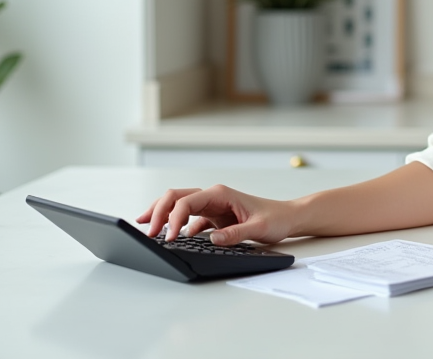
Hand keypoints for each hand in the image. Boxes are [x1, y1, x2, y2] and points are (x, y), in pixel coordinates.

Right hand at [136, 185, 294, 244]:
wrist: (287, 217)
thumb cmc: (275, 218)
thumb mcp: (258, 228)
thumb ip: (235, 234)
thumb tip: (213, 239)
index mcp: (220, 194)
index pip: (187, 201)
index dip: (173, 218)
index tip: (167, 237)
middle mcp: (212, 196)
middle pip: (176, 197)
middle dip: (158, 212)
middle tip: (148, 232)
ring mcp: (211, 206)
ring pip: (179, 205)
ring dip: (162, 214)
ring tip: (145, 227)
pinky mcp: (213, 217)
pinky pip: (188, 218)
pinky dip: (175, 225)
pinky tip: (167, 235)